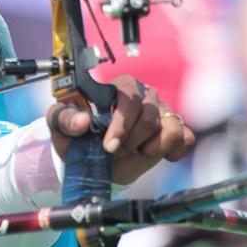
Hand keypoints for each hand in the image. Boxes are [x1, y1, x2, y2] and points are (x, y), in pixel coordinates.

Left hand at [46, 75, 195, 184]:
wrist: (91, 158)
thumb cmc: (76, 135)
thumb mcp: (59, 126)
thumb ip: (64, 119)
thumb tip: (83, 121)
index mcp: (116, 87)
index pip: (128, 97)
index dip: (121, 124)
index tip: (109, 146)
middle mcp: (142, 95)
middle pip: (150, 117)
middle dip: (131, 141)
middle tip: (115, 150)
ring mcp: (161, 112)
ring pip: (172, 128)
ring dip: (151, 147)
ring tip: (134, 149)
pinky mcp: (173, 130)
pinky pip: (186, 138)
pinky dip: (173, 150)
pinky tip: (152, 152)